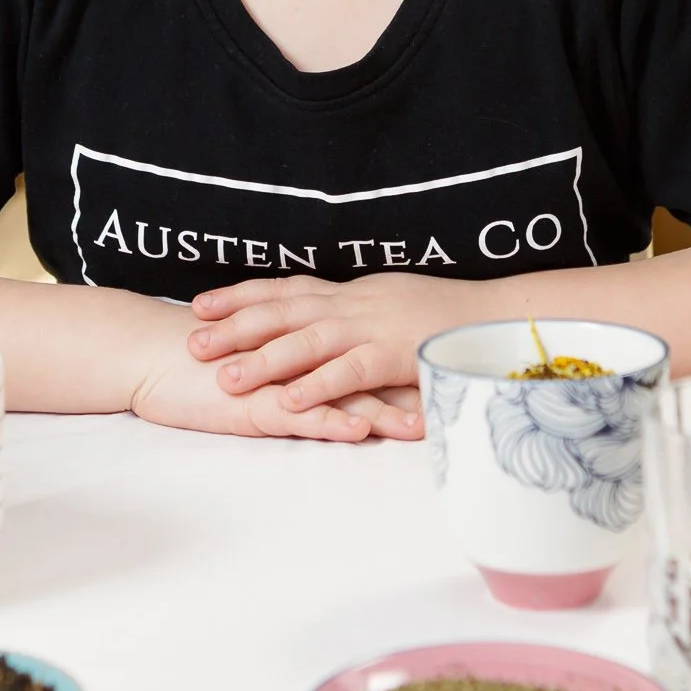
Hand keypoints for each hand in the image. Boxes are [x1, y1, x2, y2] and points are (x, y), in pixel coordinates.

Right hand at [129, 345, 417, 442]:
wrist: (148, 354)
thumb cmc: (200, 360)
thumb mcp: (259, 356)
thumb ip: (293, 358)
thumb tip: (325, 366)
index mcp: (301, 344)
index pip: (360, 349)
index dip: (403, 357)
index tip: (445, 365)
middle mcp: (296, 358)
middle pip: (362, 370)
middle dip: (407, 385)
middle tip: (452, 394)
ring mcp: (276, 381)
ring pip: (337, 394)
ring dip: (381, 409)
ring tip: (420, 425)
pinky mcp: (252, 405)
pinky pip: (296, 414)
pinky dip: (328, 421)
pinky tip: (355, 430)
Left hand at [188, 272, 484, 430]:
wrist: (498, 314)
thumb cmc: (447, 314)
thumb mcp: (391, 302)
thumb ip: (356, 312)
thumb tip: (324, 320)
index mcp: (351, 292)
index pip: (286, 288)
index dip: (241, 296)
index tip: (201, 304)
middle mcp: (355, 304)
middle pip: (284, 310)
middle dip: (235, 326)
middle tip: (191, 341)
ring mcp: (375, 328)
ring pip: (309, 340)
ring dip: (266, 359)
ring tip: (227, 378)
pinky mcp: (397, 356)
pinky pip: (352, 372)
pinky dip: (320, 386)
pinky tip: (291, 402)